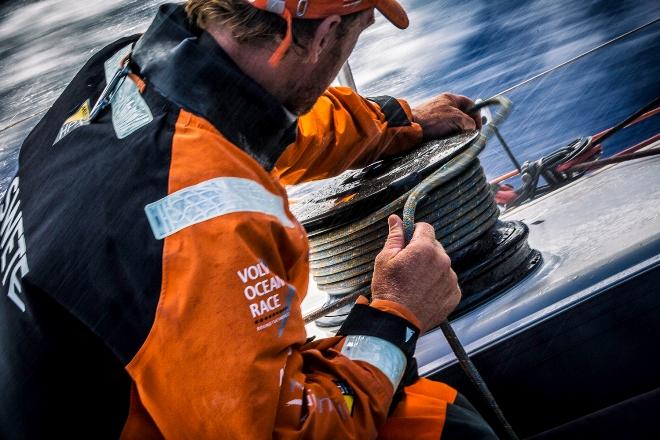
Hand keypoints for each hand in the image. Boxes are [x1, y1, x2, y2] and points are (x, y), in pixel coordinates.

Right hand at [371, 215, 460, 332]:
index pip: (425, 228)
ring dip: (431, 268)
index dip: (414, 232)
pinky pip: (448, 282)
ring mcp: (451, 278)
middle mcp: (443, 260)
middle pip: (434, 246)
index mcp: (425, 248)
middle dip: (423, 251)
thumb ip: (394, 236)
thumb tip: (395, 219)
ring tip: (415, 283)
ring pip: (442, 265)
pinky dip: (438, 284)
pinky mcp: (454, 294)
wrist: (397, 321)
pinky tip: (424, 292)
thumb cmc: (388, 288)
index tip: (407, 241)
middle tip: (408, 266)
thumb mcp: (385, 258)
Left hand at [412, 93, 481, 139]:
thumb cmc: (433, 119)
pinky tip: (446, 140)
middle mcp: (443, 105)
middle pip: (462, 115)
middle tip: (469, 135)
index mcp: (450, 98)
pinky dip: (448, 135)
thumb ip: (469, 122)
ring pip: (453, 124)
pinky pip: (443, 130)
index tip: (478, 128)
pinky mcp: (430, 125)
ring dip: (457, 132)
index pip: (470, 104)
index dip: (477, 115)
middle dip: (467, 125)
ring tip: (457, 138)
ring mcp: (436, 115)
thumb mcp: (456, 118)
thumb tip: (473, 129)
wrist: (410, 127)